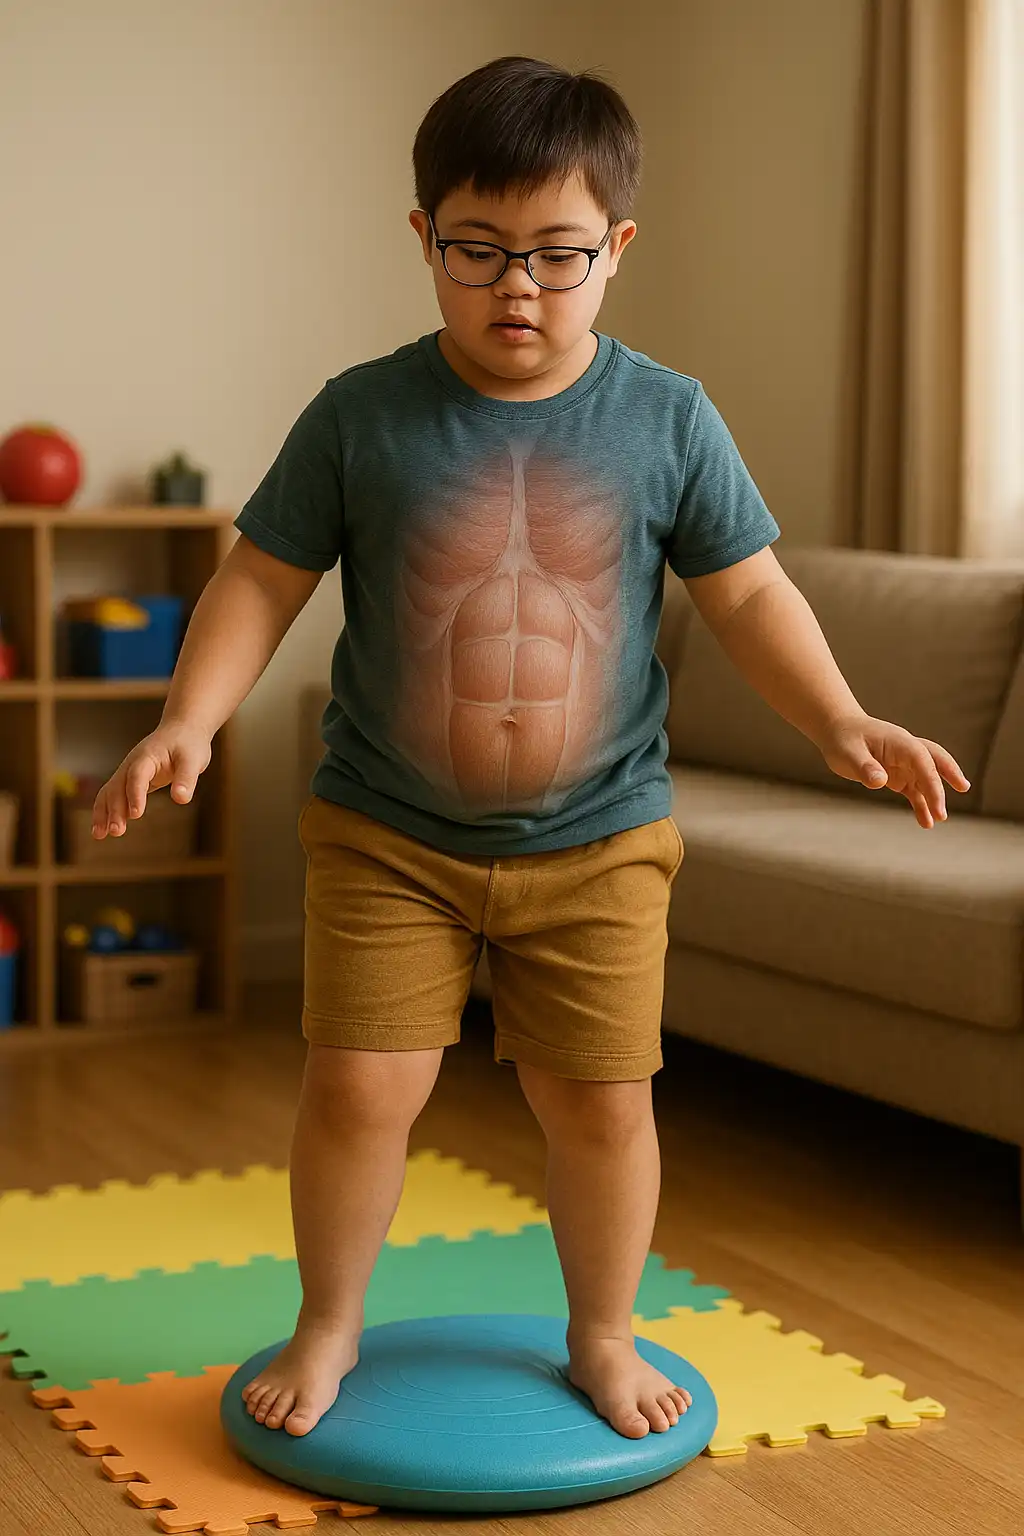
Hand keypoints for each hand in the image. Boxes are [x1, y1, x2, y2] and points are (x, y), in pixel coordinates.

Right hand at [92, 721, 211, 839]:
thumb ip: (187, 778)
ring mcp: (127, 772)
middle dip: (115, 809)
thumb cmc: (188, 744)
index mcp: (147, 756)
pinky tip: (102, 830)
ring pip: (109, 792)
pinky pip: (112, 796)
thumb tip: (181, 799)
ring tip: (101, 835)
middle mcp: (132, 764)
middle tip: (116, 831)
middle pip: (118, 786)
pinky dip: (105, 812)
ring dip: (104, 813)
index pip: (137, 776)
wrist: (181, 730)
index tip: (136, 814)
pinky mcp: (129, 781)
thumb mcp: (194, 760)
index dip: (135, 794)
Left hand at [819, 714, 969, 828]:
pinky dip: (921, 805)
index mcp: (899, 742)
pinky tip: (926, 822)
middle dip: (949, 774)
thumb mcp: (848, 753)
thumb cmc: (843, 738)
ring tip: (940, 818)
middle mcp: (906, 751)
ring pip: (927, 779)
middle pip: (935, 761)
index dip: (933, 781)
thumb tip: (879, 781)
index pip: (923, 761)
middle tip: (963, 788)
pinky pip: (915, 790)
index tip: (937, 803)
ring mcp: (904, 763)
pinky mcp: (898, 775)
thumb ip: (864, 767)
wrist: (837, 730)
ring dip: (934, 797)